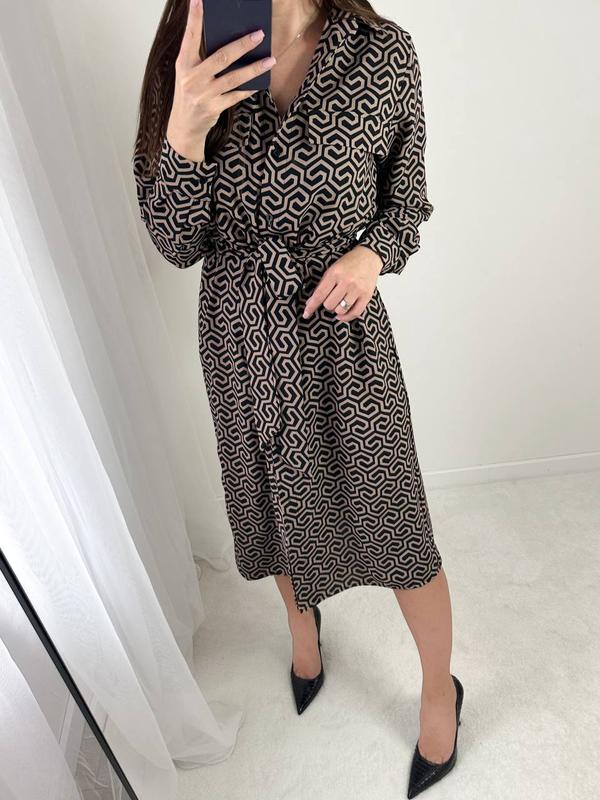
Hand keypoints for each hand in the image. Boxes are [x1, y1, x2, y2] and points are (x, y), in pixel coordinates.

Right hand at [166, 0, 276, 160]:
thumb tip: (229, 41)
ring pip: (234, 77)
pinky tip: (261, 82)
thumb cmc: (189, 94)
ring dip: (254, 68)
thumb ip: (202, 58)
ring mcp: (204, 94)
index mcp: (184, 64)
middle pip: (221, 57)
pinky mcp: (214, 108)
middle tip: (258, 35)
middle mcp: (192, 78)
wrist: (184, 127)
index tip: (199, 0)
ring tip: (270, 60)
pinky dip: (249, 88)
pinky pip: (236, 95)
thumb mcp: (188, 73)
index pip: (190, 37)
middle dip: (242, 45)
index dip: (195, 18)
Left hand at [302, 245, 383, 321]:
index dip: (311, 306)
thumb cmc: (348, 263)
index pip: (319, 294)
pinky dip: (347, 317)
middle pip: (329, 305)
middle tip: (330, 299)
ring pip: (341, 310)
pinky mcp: (367, 296)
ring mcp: (357, 289)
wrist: (369, 257)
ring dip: (337, 310)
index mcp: (335, 274)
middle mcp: (346, 282)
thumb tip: (310, 302)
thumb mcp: (332, 270)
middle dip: (327, 305)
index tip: (306, 314)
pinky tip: (342, 315)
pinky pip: (355, 313)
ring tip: (338, 303)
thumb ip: (322, 286)